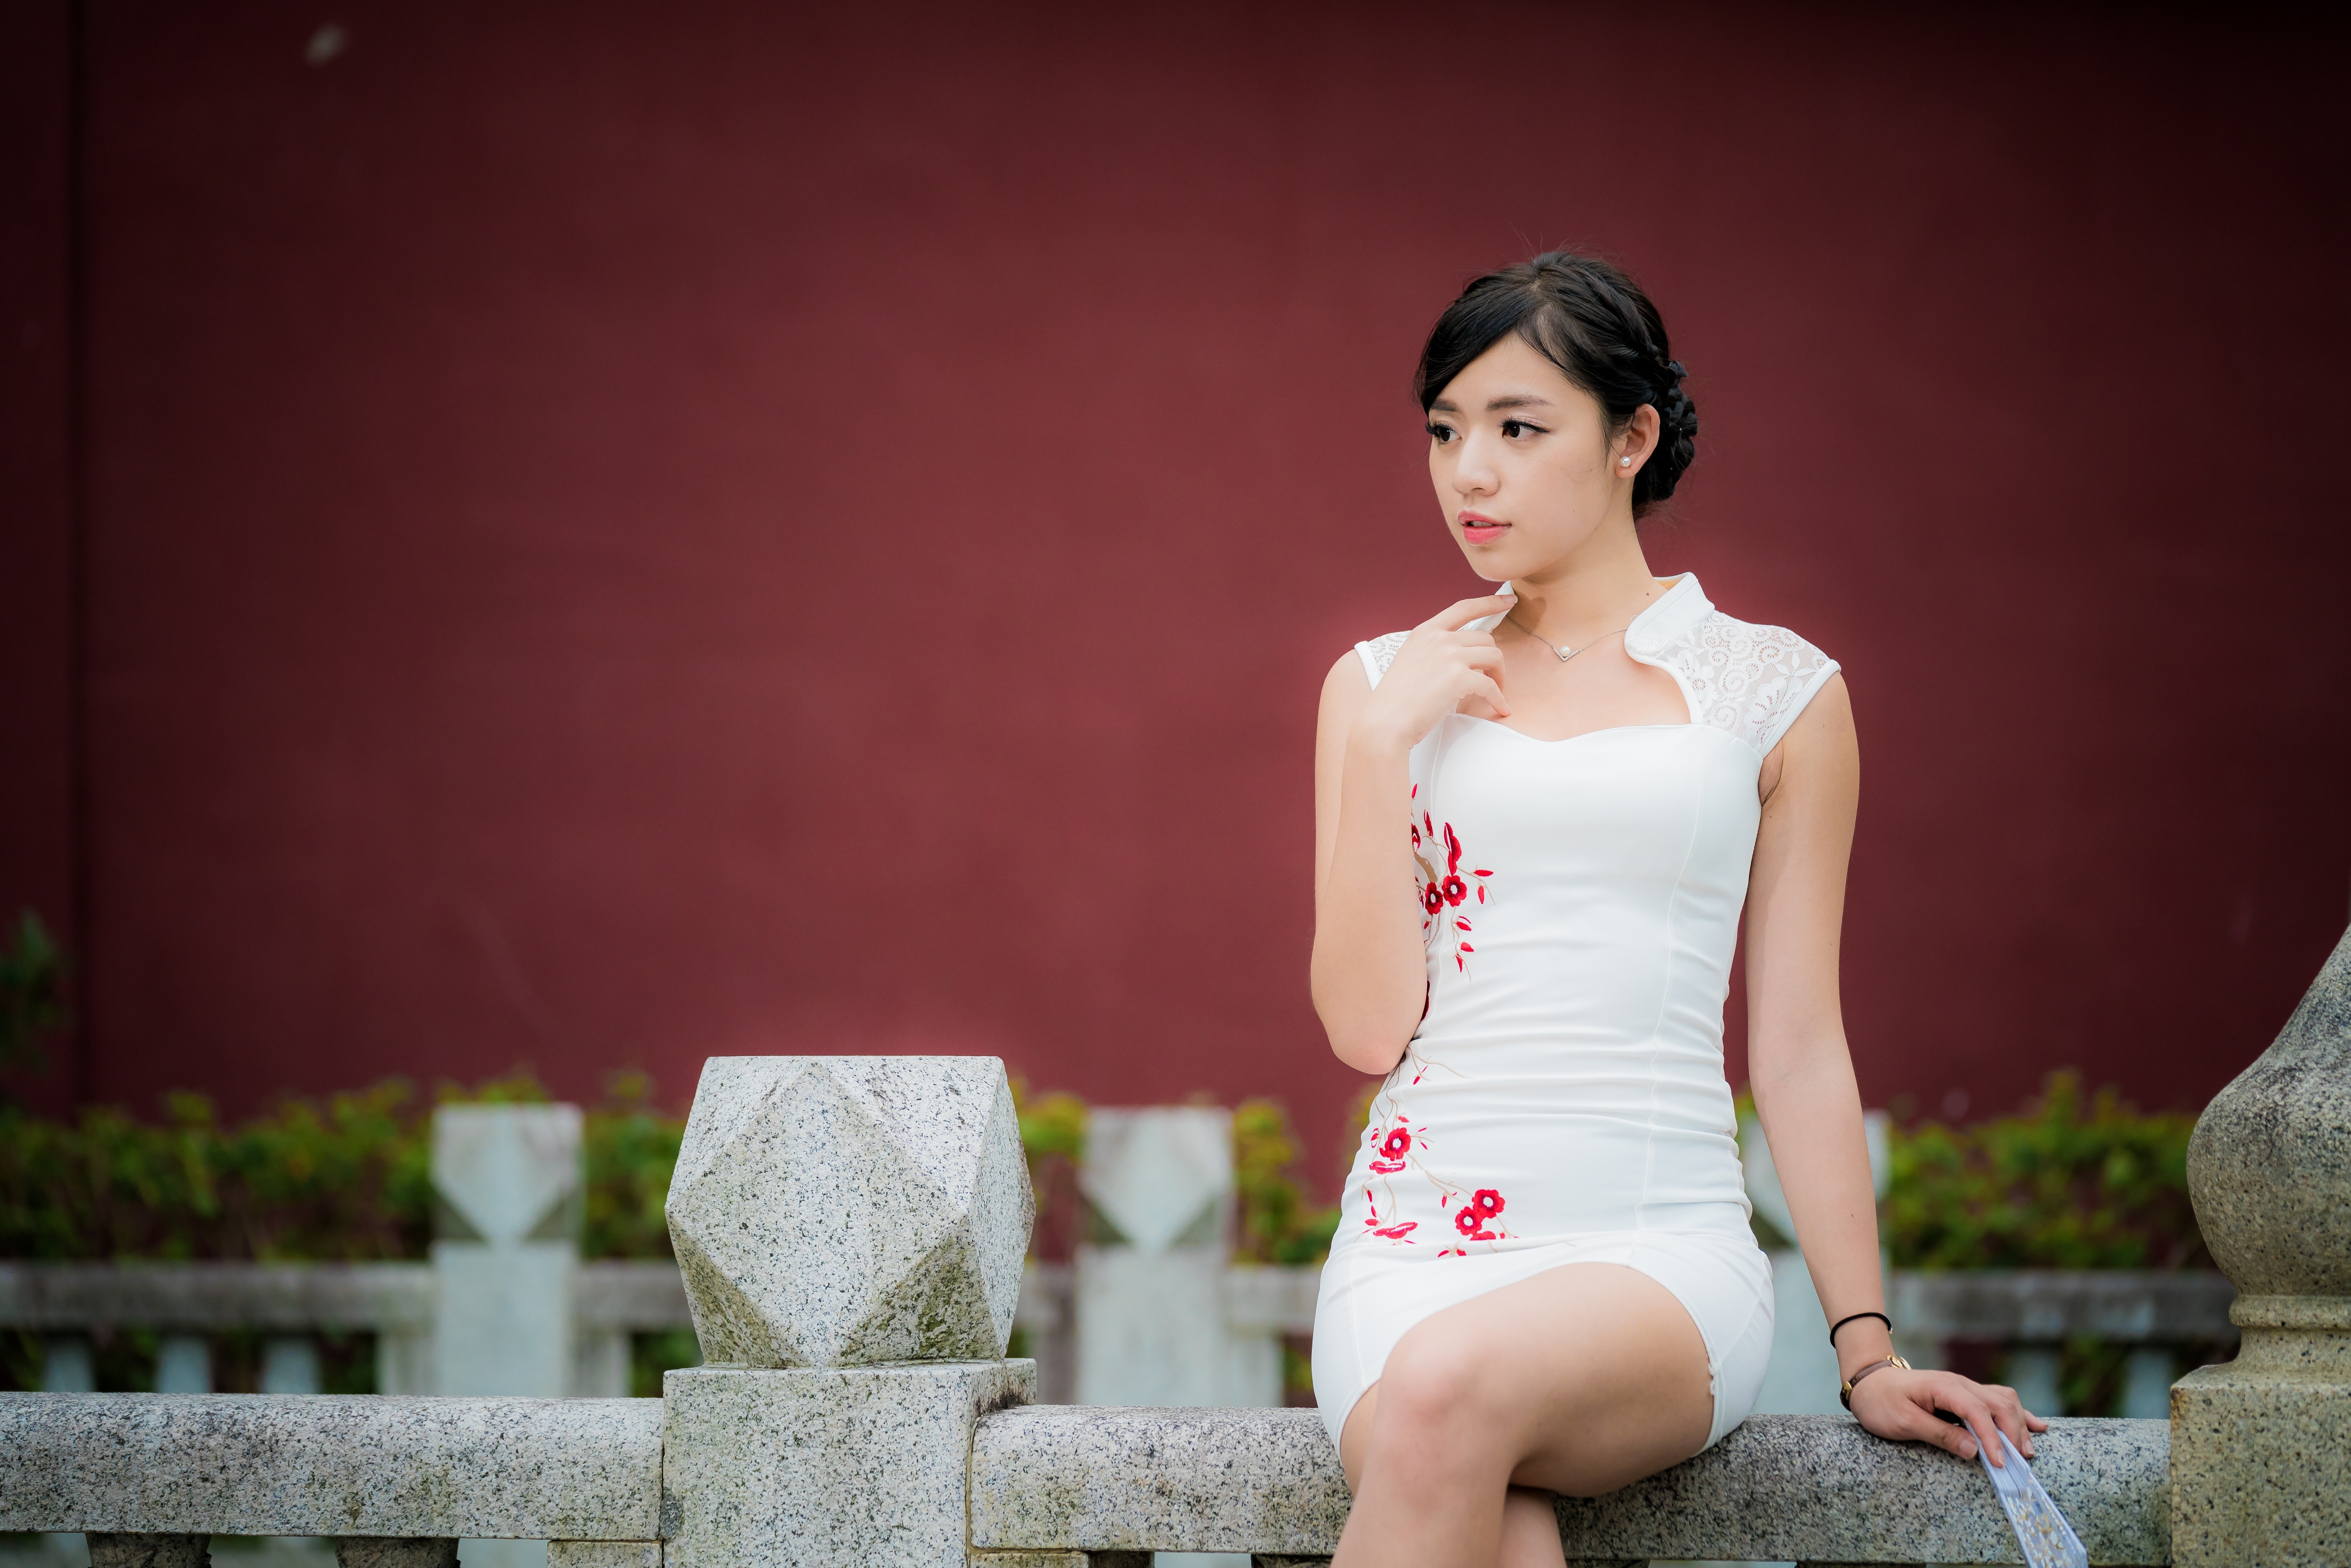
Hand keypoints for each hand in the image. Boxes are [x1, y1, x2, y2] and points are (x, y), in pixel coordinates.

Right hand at [1355, 594, 1516, 747]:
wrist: (1385, 722)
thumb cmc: (1396, 700)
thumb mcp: (1411, 660)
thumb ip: (1434, 651)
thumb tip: (1462, 654)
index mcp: (1425, 632)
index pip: (1464, 608)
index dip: (1490, 602)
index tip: (1508, 600)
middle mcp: (1438, 638)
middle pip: (1485, 638)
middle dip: (1493, 659)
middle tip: (1492, 678)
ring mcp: (1449, 656)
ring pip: (1494, 656)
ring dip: (1499, 676)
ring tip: (1495, 691)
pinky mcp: (1459, 678)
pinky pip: (1491, 685)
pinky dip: (1498, 698)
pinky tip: (1500, 708)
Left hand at [1848, 1366, 2046, 1464]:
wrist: (1868, 1380)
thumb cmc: (1881, 1402)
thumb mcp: (1903, 1422)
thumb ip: (1940, 1435)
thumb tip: (1974, 1450)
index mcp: (1944, 1388)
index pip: (1978, 1412)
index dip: (1992, 1438)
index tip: (2000, 1463)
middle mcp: (1959, 1383)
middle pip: (1999, 1404)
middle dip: (2013, 1433)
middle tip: (2019, 1464)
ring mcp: (1964, 1386)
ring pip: (2003, 1400)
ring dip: (2018, 1424)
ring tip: (2027, 1452)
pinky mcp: (1964, 1394)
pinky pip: (1997, 1399)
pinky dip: (2017, 1414)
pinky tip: (2036, 1426)